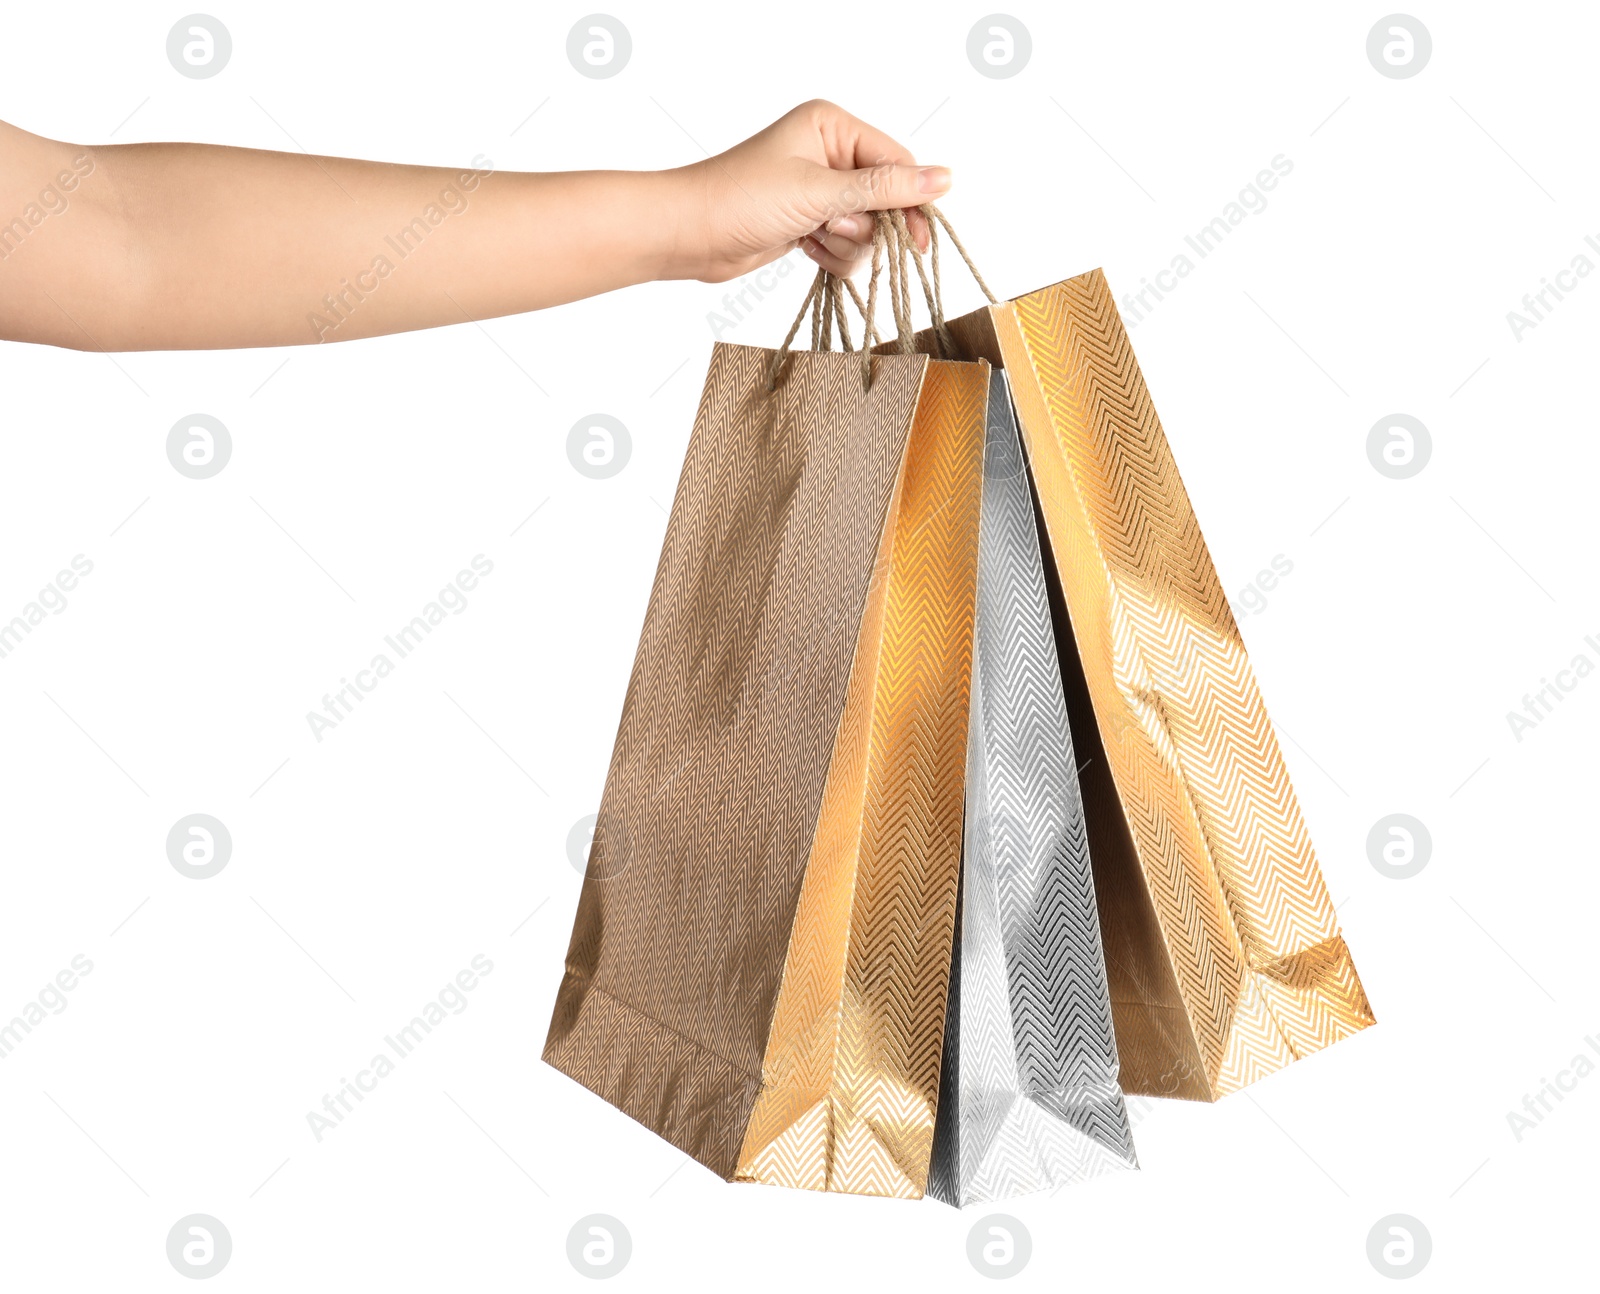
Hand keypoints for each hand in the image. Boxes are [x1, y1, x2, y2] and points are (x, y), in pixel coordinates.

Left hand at [665, 100, 950, 283]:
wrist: (690, 234)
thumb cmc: (742, 199)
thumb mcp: (820, 192)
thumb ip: (883, 189)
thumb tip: (944, 179)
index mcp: (833, 127)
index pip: (896, 163)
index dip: (910, 201)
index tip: (918, 241)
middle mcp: (830, 154)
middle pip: (886, 200)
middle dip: (866, 227)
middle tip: (833, 231)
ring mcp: (820, 191)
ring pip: (867, 230)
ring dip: (846, 246)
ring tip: (811, 239)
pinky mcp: (810, 223)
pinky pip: (846, 248)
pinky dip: (832, 256)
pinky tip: (804, 250)